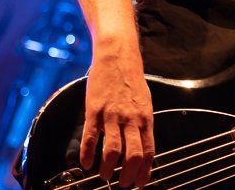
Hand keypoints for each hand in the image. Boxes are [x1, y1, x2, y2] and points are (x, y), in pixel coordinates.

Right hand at [80, 45, 154, 187]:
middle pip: (133, 154)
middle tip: (123, 183)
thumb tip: (142, 144)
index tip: (140, 183)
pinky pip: (90, 137)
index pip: (149, 150)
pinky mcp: (94, 110)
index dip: (145, 171)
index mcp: (145, 118)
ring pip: (112, 150)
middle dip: (128, 174)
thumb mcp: (144, 102)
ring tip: (105, 176)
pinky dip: (87, 154)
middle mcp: (131, 119)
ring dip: (108, 168)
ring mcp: (112, 115)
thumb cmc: (130, 80)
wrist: (117, 56)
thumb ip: (142, 123)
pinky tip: (86, 163)